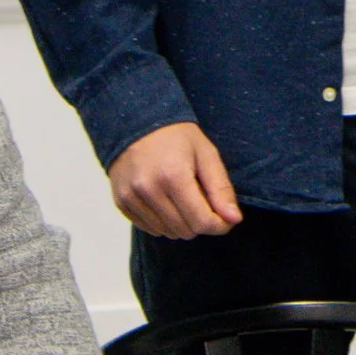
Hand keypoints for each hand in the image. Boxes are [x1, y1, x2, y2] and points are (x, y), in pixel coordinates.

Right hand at [109, 120, 241, 237]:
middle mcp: (148, 189)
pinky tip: (165, 201)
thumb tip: (234, 220)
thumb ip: (221, 189)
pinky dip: (162, 222)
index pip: (202, 221)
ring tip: (183, 198)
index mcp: (173, 175)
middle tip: (204, 202)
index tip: (226, 219)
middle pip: (185, 230)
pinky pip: (149, 228)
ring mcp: (131, 197)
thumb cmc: (177, 137)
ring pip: (167, 233)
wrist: (136, 121)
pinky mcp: (121, 202)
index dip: (219, 225)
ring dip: (181, 223)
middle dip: (201, 222)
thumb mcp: (206, 154)